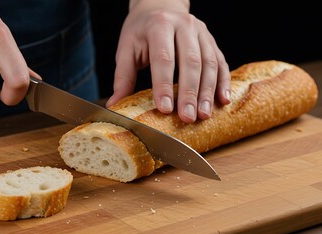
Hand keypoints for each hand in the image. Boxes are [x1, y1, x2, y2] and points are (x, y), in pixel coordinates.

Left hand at [106, 0, 230, 122]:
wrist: (160, 5)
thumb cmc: (141, 31)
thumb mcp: (126, 48)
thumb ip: (123, 77)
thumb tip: (114, 105)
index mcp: (159, 26)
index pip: (163, 58)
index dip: (164, 84)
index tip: (164, 108)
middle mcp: (184, 26)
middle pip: (191, 61)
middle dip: (189, 92)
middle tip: (187, 117)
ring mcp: (201, 32)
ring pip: (209, 63)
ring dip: (208, 91)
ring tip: (204, 115)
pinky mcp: (211, 40)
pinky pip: (221, 61)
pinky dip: (224, 82)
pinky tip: (223, 100)